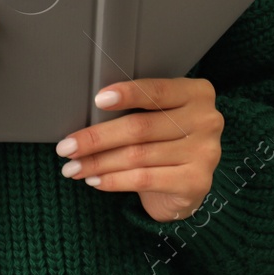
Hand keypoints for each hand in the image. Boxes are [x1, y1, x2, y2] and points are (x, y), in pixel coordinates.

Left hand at [54, 77, 221, 221]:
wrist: (187, 183)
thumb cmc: (164, 140)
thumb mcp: (157, 115)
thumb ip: (137, 108)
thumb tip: (89, 112)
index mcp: (196, 93)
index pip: (157, 91)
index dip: (127, 95)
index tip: (97, 100)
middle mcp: (207, 120)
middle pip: (140, 127)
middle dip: (97, 138)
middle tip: (66, 147)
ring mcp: (205, 153)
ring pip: (137, 156)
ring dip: (98, 163)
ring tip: (72, 167)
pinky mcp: (197, 182)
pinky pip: (145, 179)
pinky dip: (114, 180)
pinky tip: (95, 181)